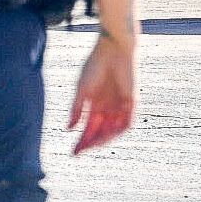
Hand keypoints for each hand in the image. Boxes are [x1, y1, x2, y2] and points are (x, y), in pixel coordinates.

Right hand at [68, 33, 136, 155]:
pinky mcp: (132, 102)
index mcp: (94, 104)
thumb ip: (76, 109)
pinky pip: (126, 122)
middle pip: (100, 132)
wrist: (113, 49)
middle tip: (79, 152)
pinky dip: (117, 131)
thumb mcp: (82, 89)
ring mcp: (120, 106)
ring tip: (92, 146)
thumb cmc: (95, 66)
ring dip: (102, 139)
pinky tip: (107, 137)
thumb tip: (69, 129)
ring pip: (112, 130)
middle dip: (90, 143)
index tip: (73, 152)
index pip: (88, 127)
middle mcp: (108, 107)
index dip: (81, 140)